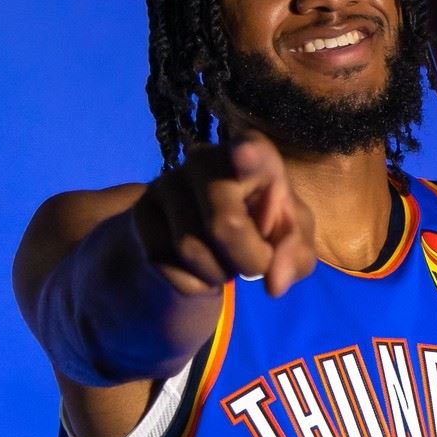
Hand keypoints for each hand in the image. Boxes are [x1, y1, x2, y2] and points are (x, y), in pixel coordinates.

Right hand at [132, 130, 316, 298]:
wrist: (203, 240)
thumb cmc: (259, 229)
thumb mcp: (289, 241)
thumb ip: (296, 256)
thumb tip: (275, 284)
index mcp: (254, 155)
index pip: (254, 151)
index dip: (251, 157)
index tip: (246, 154)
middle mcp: (205, 159)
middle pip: (225, 225)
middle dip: (248, 260)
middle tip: (254, 265)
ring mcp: (167, 183)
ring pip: (192, 250)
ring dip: (219, 273)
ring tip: (224, 258)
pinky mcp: (140, 213)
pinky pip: (168, 266)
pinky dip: (193, 283)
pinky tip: (197, 266)